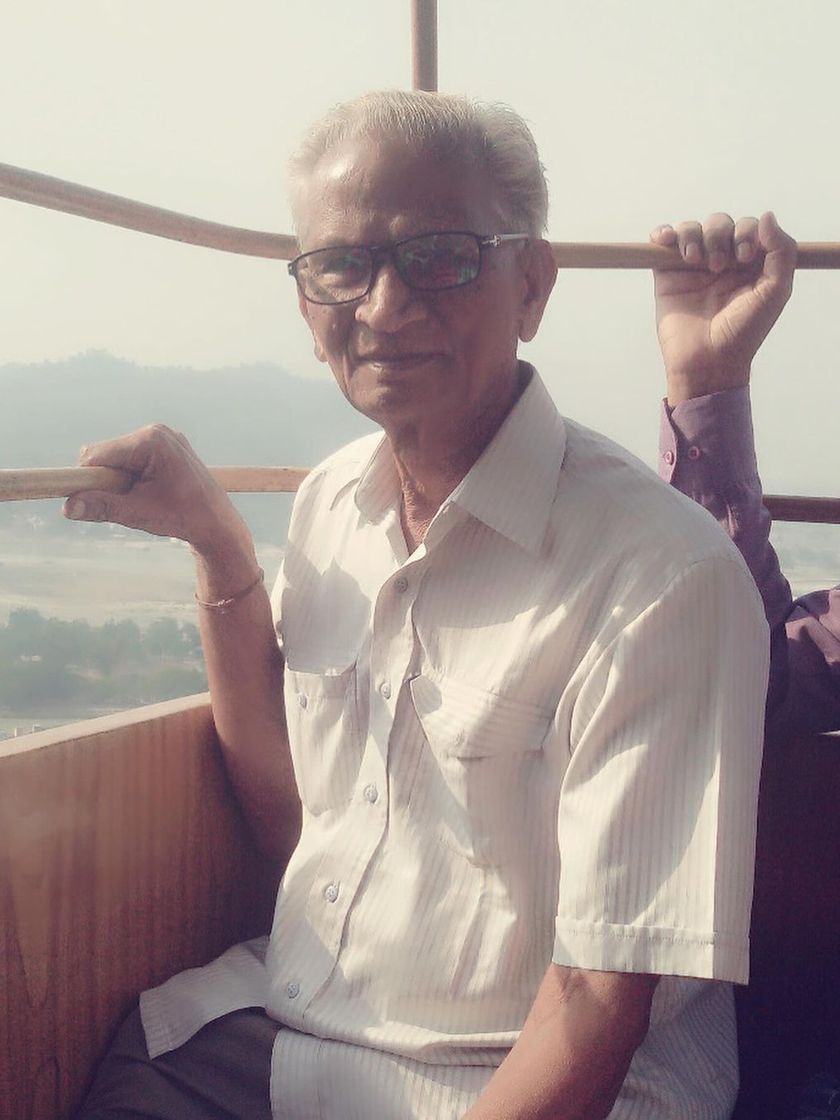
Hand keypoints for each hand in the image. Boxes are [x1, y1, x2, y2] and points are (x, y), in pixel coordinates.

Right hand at [63, 423, 251, 561]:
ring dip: (118, 480)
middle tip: (127, 503)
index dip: (87, 479)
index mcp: (150, 441)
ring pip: (118, 457)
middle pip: (106, 453)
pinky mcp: (167, 447)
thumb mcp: (138, 513)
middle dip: (105, 480)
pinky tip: (150, 493)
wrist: (217, 524)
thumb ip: (102, 507)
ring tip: (142, 499)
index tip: (83, 500)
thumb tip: (68, 508)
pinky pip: (134, 458)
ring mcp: (165, 438)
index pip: (98, 454)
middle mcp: (157, 431)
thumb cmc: (183, 517)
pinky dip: (132, 477)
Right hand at [650, 212, 795, 403]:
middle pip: (719, 223)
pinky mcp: (667, 274)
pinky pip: (663, 242)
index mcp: (750, 263)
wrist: (708, 360)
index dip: (746, 233)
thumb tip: (768, 215)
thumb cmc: (744, 331)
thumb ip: (782, 251)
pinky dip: (662, 234)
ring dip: (693, 236)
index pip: (748, 226)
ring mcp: (693, 266)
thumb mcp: (776, 290)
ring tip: (695, 260)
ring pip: (692, 228)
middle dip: (719, 236)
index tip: (744, 258)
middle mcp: (722, 261)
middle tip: (718, 266)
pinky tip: (666, 239)